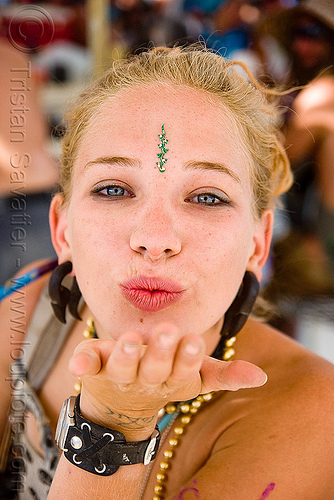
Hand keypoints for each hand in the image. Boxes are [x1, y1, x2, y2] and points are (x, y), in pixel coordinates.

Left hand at [68, 323, 266, 438]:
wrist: (121, 408)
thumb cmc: (165, 379)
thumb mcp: (195, 378)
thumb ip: (225, 375)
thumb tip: (262, 377)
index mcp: (171, 379)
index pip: (183, 371)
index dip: (187, 358)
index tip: (194, 341)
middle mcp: (144, 379)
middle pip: (153, 367)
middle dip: (160, 352)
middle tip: (165, 332)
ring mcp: (117, 375)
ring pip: (120, 367)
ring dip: (124, 356)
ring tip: (130, 340)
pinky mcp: (93, 367)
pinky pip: (86, 364)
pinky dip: (82, 361)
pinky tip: (78, 360)